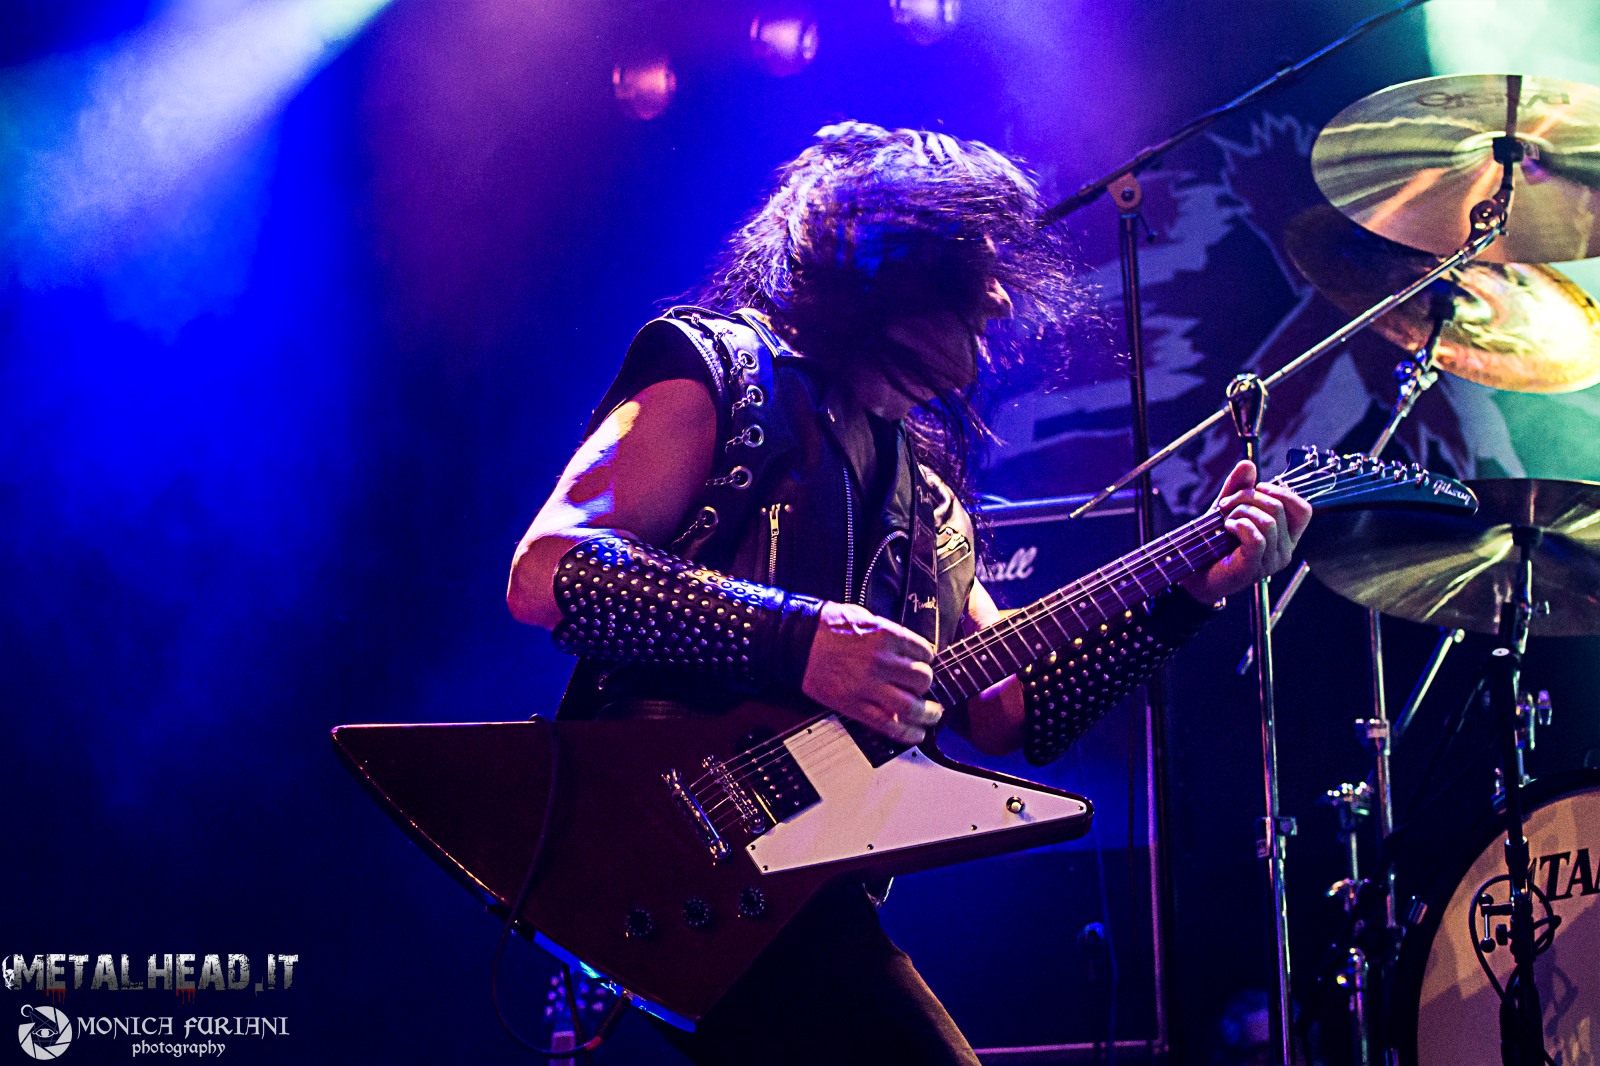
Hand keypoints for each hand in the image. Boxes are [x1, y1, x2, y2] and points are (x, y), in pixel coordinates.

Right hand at [801, 601, 942, 743]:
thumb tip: (909, 648)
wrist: (797, 641)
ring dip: (927, 713)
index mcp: (886, 635)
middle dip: (926, 684)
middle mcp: (881, 661)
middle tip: (923, 687)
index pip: (924, 652)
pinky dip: (907, 732)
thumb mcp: (866, 617)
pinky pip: (888, 724)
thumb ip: (890, 633)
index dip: (927, 660)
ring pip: (911, 705)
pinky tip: (916, 733)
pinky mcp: (854, 705)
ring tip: (932, 715)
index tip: (924, 664)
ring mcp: (867, 686)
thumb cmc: (827, 626)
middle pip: (922, 679)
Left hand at [1181, 460, 1312, 602]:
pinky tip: (1227, 527)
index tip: (1255, 489)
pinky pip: (1257, 536)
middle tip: (1226, 504)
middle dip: (1248, 496)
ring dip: (1241, 512)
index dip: (1281, 492)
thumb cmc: (1215, 542)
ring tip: (1226, 519)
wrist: (1196, 573)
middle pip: (1279, 508)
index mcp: (1286, 536)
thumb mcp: (1228, 508)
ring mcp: (1271, 562)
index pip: (1303, 509)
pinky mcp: (1254, 568)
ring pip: (1268, 521)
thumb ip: (1239, 487)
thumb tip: (1248, 464)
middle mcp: (1285, 550)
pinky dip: (1239, 524)